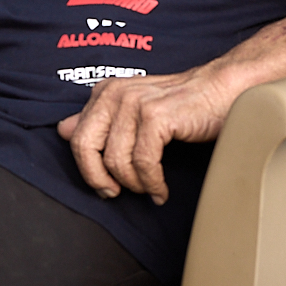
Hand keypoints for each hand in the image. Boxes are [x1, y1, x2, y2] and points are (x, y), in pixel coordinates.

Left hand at [57, 66, 237, 203]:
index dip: (88, 169)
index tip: (106, 185)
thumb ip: (99, 119)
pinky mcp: (156, 116)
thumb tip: (63, 129)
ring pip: (116, 160)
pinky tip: (160, 190)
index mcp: (106, 91)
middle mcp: (115, 93)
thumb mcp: (133, 109)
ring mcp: (135, 103)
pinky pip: (143, 163)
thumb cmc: (181, 105)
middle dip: (98, 179)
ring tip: (149, 189)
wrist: (222, 91)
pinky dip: (152, 183)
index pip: (77, 138)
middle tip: (116, 194)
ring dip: (133, 184)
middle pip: (85, 147)